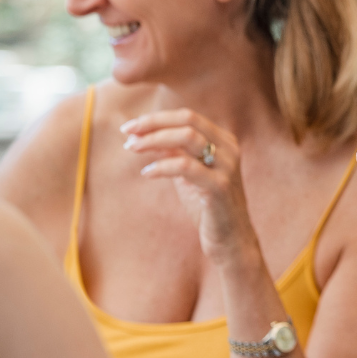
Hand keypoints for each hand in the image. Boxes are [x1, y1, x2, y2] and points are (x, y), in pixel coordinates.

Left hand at [122, 109, 256, 263]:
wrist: (230, 241)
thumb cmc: (207, 207)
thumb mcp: (188, 175)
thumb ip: (173, 153)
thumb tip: (144, 135)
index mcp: (224, 141)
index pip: (188, 116)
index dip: (157, 118)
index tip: (130, 126)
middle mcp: (229, 148)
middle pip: (188, 120)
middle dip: (153, 123)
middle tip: (126, 132)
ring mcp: (227, 166)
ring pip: (187, 137)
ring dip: (154, 140)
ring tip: (132, 148)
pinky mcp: (220, 186)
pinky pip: (185, 167)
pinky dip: (162, 166)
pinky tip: (147, 173)